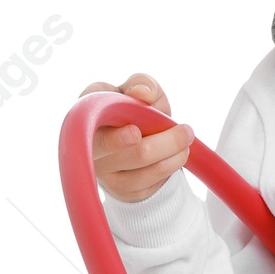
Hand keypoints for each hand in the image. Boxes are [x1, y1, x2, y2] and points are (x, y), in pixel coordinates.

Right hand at [84, 71, 192, 202]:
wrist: (135, 143)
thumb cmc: (134, 112)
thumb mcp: (139, 92)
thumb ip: (141, 84)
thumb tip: (142, 93)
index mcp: (88, 113)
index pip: (92, 124)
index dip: (114, 135)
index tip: (135, 132)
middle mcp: (89, 145)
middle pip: (130, 150)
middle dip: (163, 141)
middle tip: (186, 131)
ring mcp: (103, 171)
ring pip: (144, 162)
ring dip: (173, 150)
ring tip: (186, 138)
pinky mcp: (120, 190)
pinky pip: (151, 179)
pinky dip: (171, 164)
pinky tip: (178, 154)